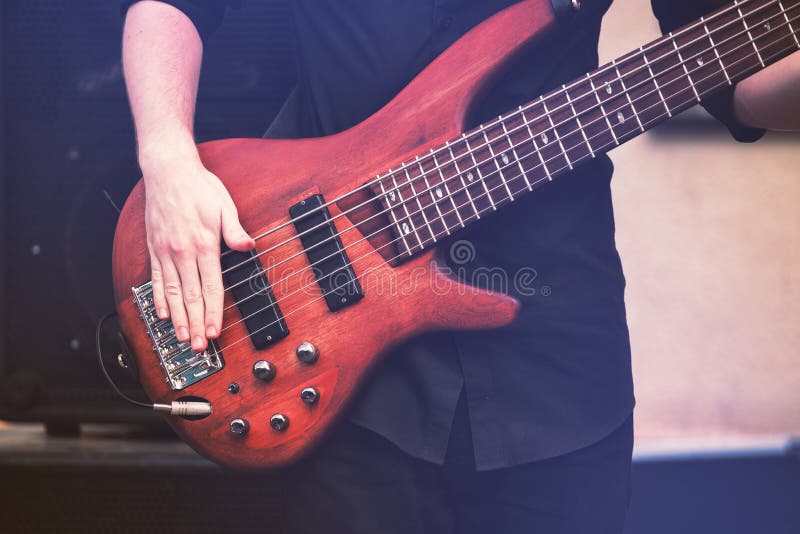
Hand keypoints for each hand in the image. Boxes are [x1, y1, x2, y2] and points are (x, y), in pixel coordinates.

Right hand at [142, 149, 254, 351]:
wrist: (168, 171)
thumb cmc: (199, 187)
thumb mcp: (225, 204)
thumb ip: (235, 230)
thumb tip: (249, 245)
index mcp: (204, 244)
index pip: (211, 286)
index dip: (213, 312)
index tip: (214, 332)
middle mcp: (182, 252)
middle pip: (191, 296)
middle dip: (195, 324)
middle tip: (198, 347)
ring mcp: (166, 252)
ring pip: (173, 293)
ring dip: (178, 318)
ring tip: (181, 338)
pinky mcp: (155, 249)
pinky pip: (157, 280)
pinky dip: (159, 299)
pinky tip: (163, 315)